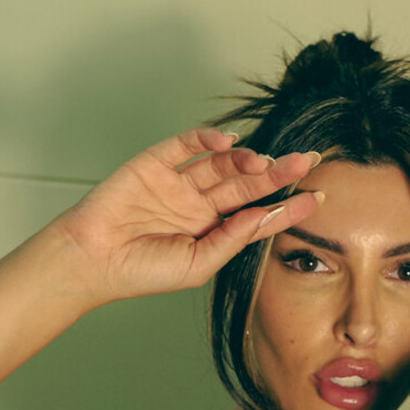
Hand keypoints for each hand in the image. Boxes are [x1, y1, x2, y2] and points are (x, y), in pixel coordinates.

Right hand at [54, 128, 320, 304]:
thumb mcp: (197, 265)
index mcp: (211, 231)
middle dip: (278, 173)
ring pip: (221, 163)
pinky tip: (228, 141)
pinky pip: (185, 144)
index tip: (318, 198)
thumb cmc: (141, 272)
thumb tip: (264, 215)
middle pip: (246, 184)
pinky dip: (207, 138)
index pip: (257, 215)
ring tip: (266, 162)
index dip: (286, 206)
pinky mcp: (155, 163)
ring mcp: (178, 182)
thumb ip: (231, 239)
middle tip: (307, 162)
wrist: (91, 260)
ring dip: (246, 159)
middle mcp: (199, 204)